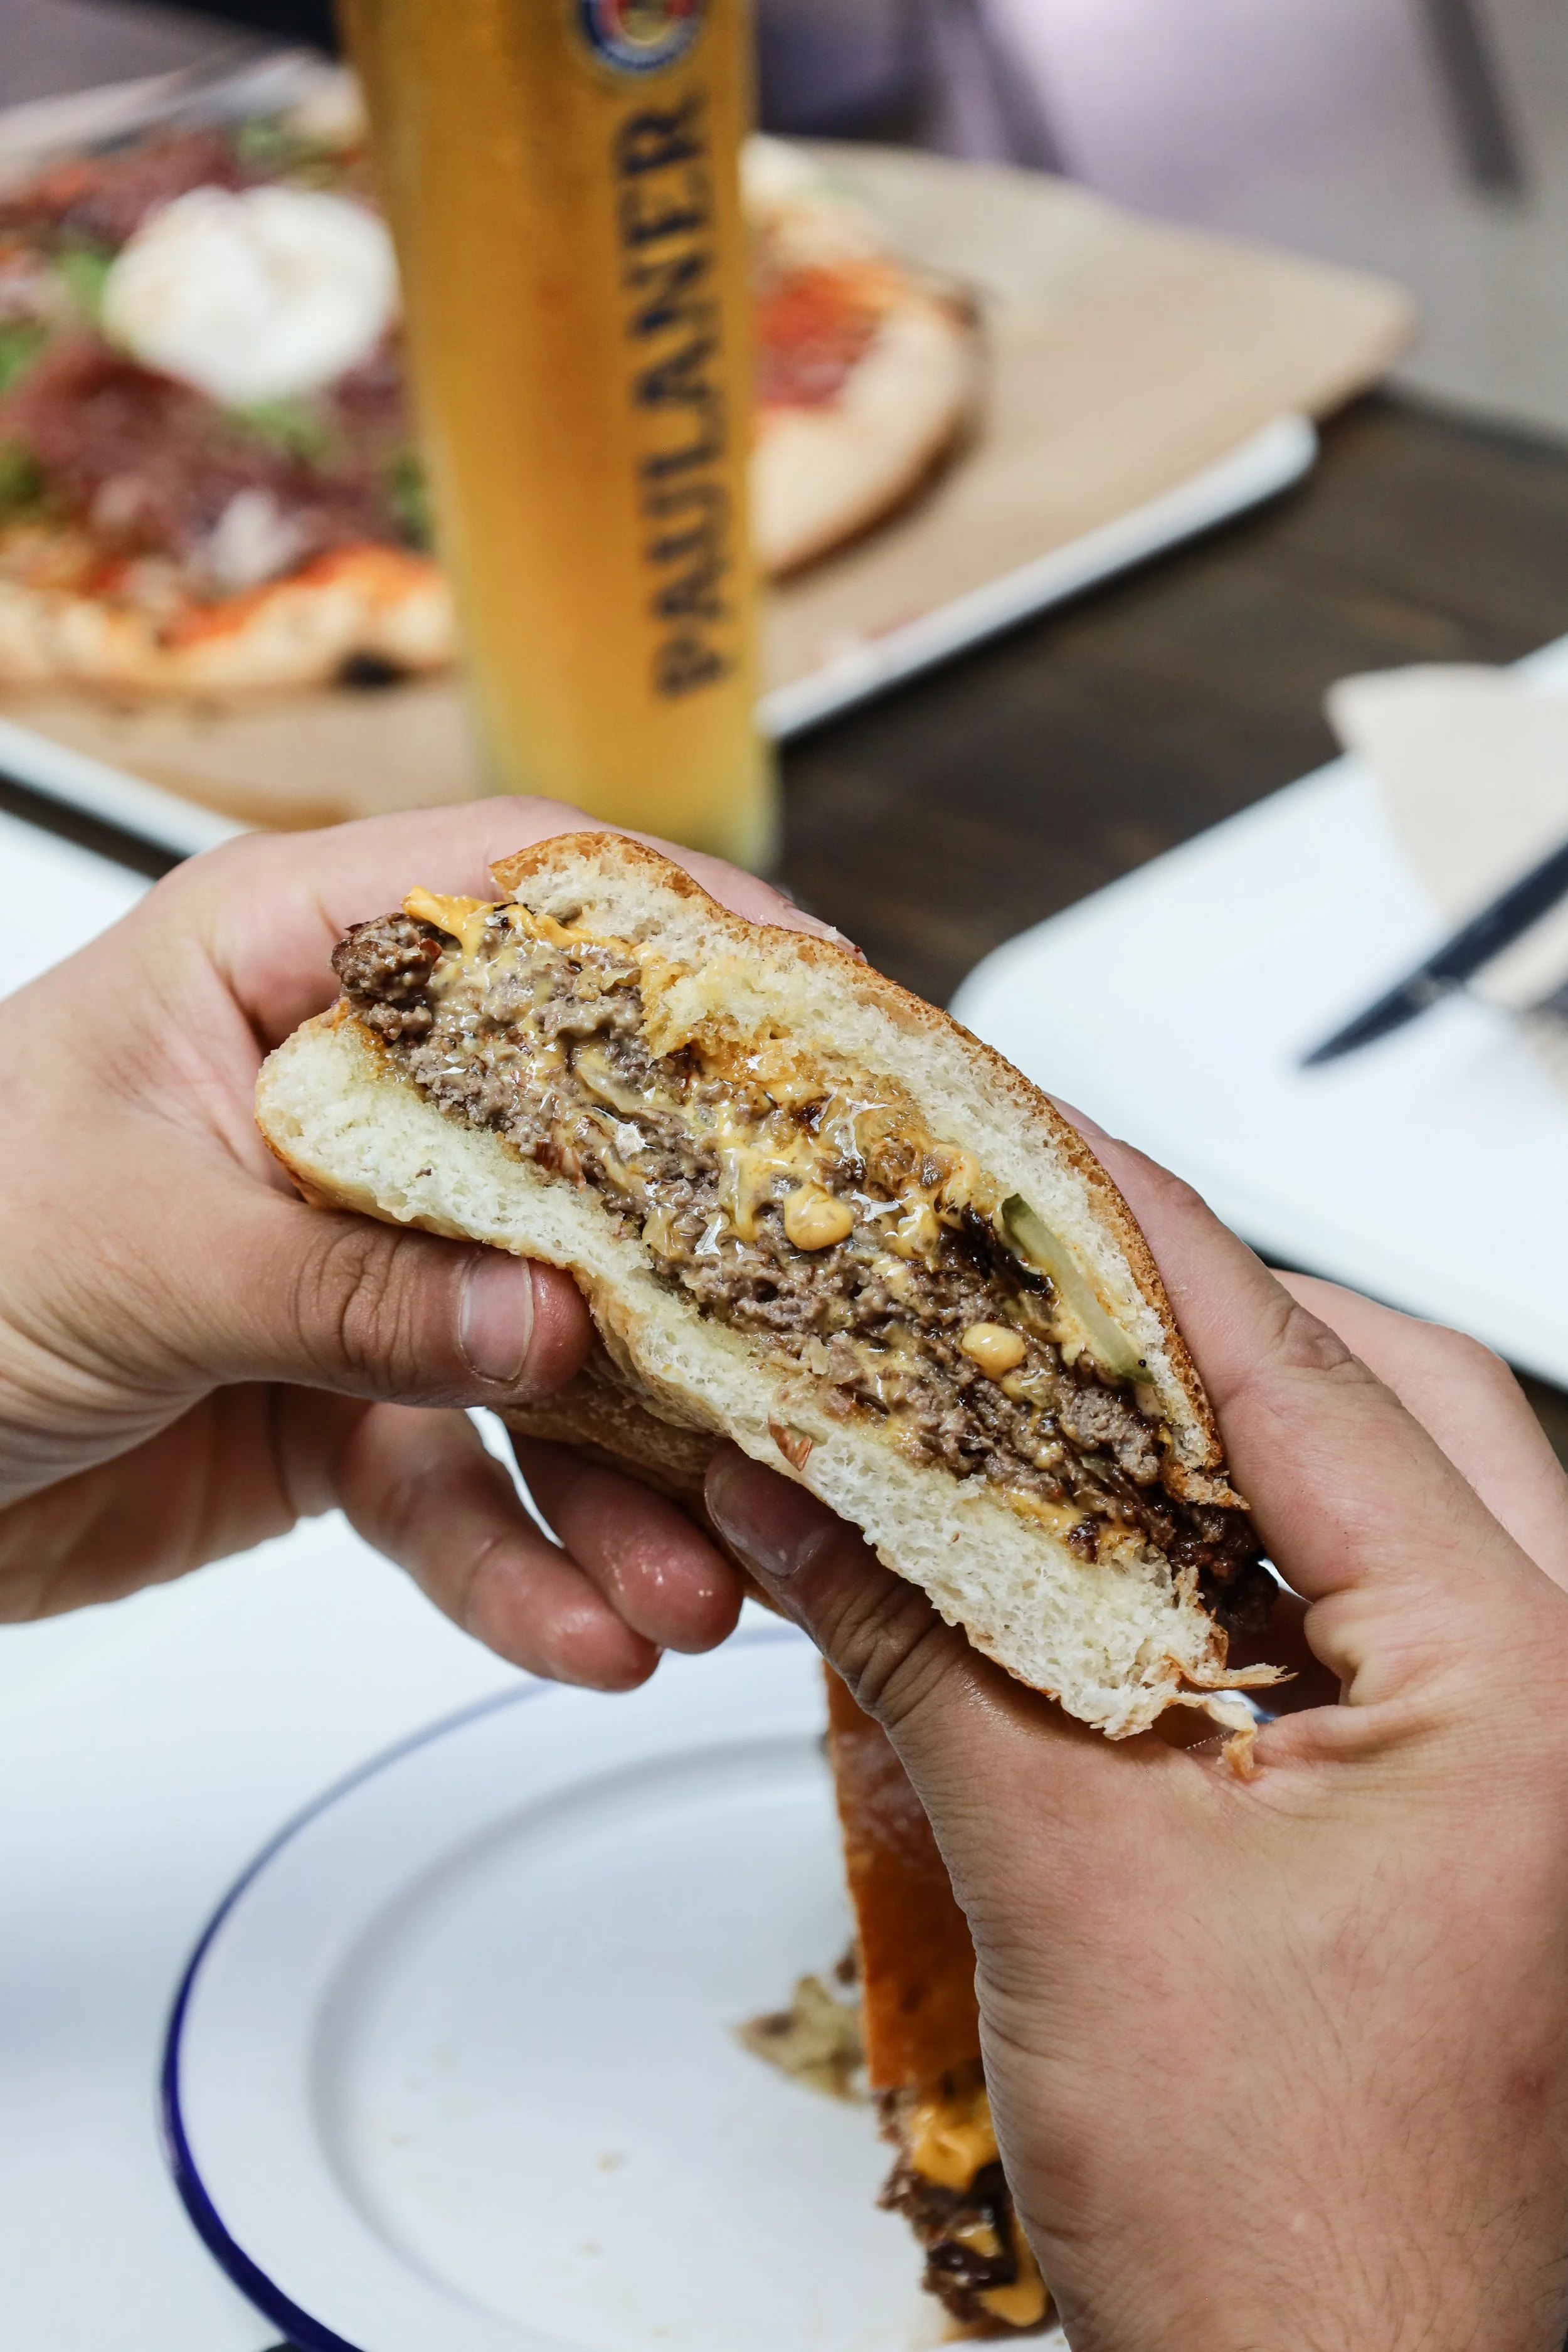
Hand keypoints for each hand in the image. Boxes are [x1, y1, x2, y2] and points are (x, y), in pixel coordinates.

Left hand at [0, 796, 825, 1684]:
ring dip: (633, 1478)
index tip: (831, 1022)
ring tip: (701, 1581)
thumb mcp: (136, 1248)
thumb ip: (350, 1284)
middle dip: (696, 1273)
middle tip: (812, 1353)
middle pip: (581, 1148)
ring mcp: (361, 1258)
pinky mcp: (346, 1405)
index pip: (522, 900)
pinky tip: (586, 1631)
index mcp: (283, 967)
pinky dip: (522, 1568)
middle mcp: (349, 1103)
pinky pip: (465, 1489)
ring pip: (547, 1353)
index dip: (685, 943)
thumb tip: (551, 1319)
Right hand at [705, 1130, 1567, 2351]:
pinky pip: (1340, 1618)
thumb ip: (921, 1650)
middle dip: (1203, 1330)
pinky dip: (1212, 1562)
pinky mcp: (1448, 1812)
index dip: (1150, 1248)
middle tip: (1044, 1274)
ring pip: (1369, 1508)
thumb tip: (796, 1489)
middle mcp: (1555, 1696)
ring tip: (1054, 1398)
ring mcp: (1516, 1759)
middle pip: (1383, 1405)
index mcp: (1525, 1684)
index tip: (1040, 1142)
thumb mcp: (1069, 1884)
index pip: (1309, 1381)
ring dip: (1209, 1447)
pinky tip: (1090, 1557)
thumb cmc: (1292, 2232)